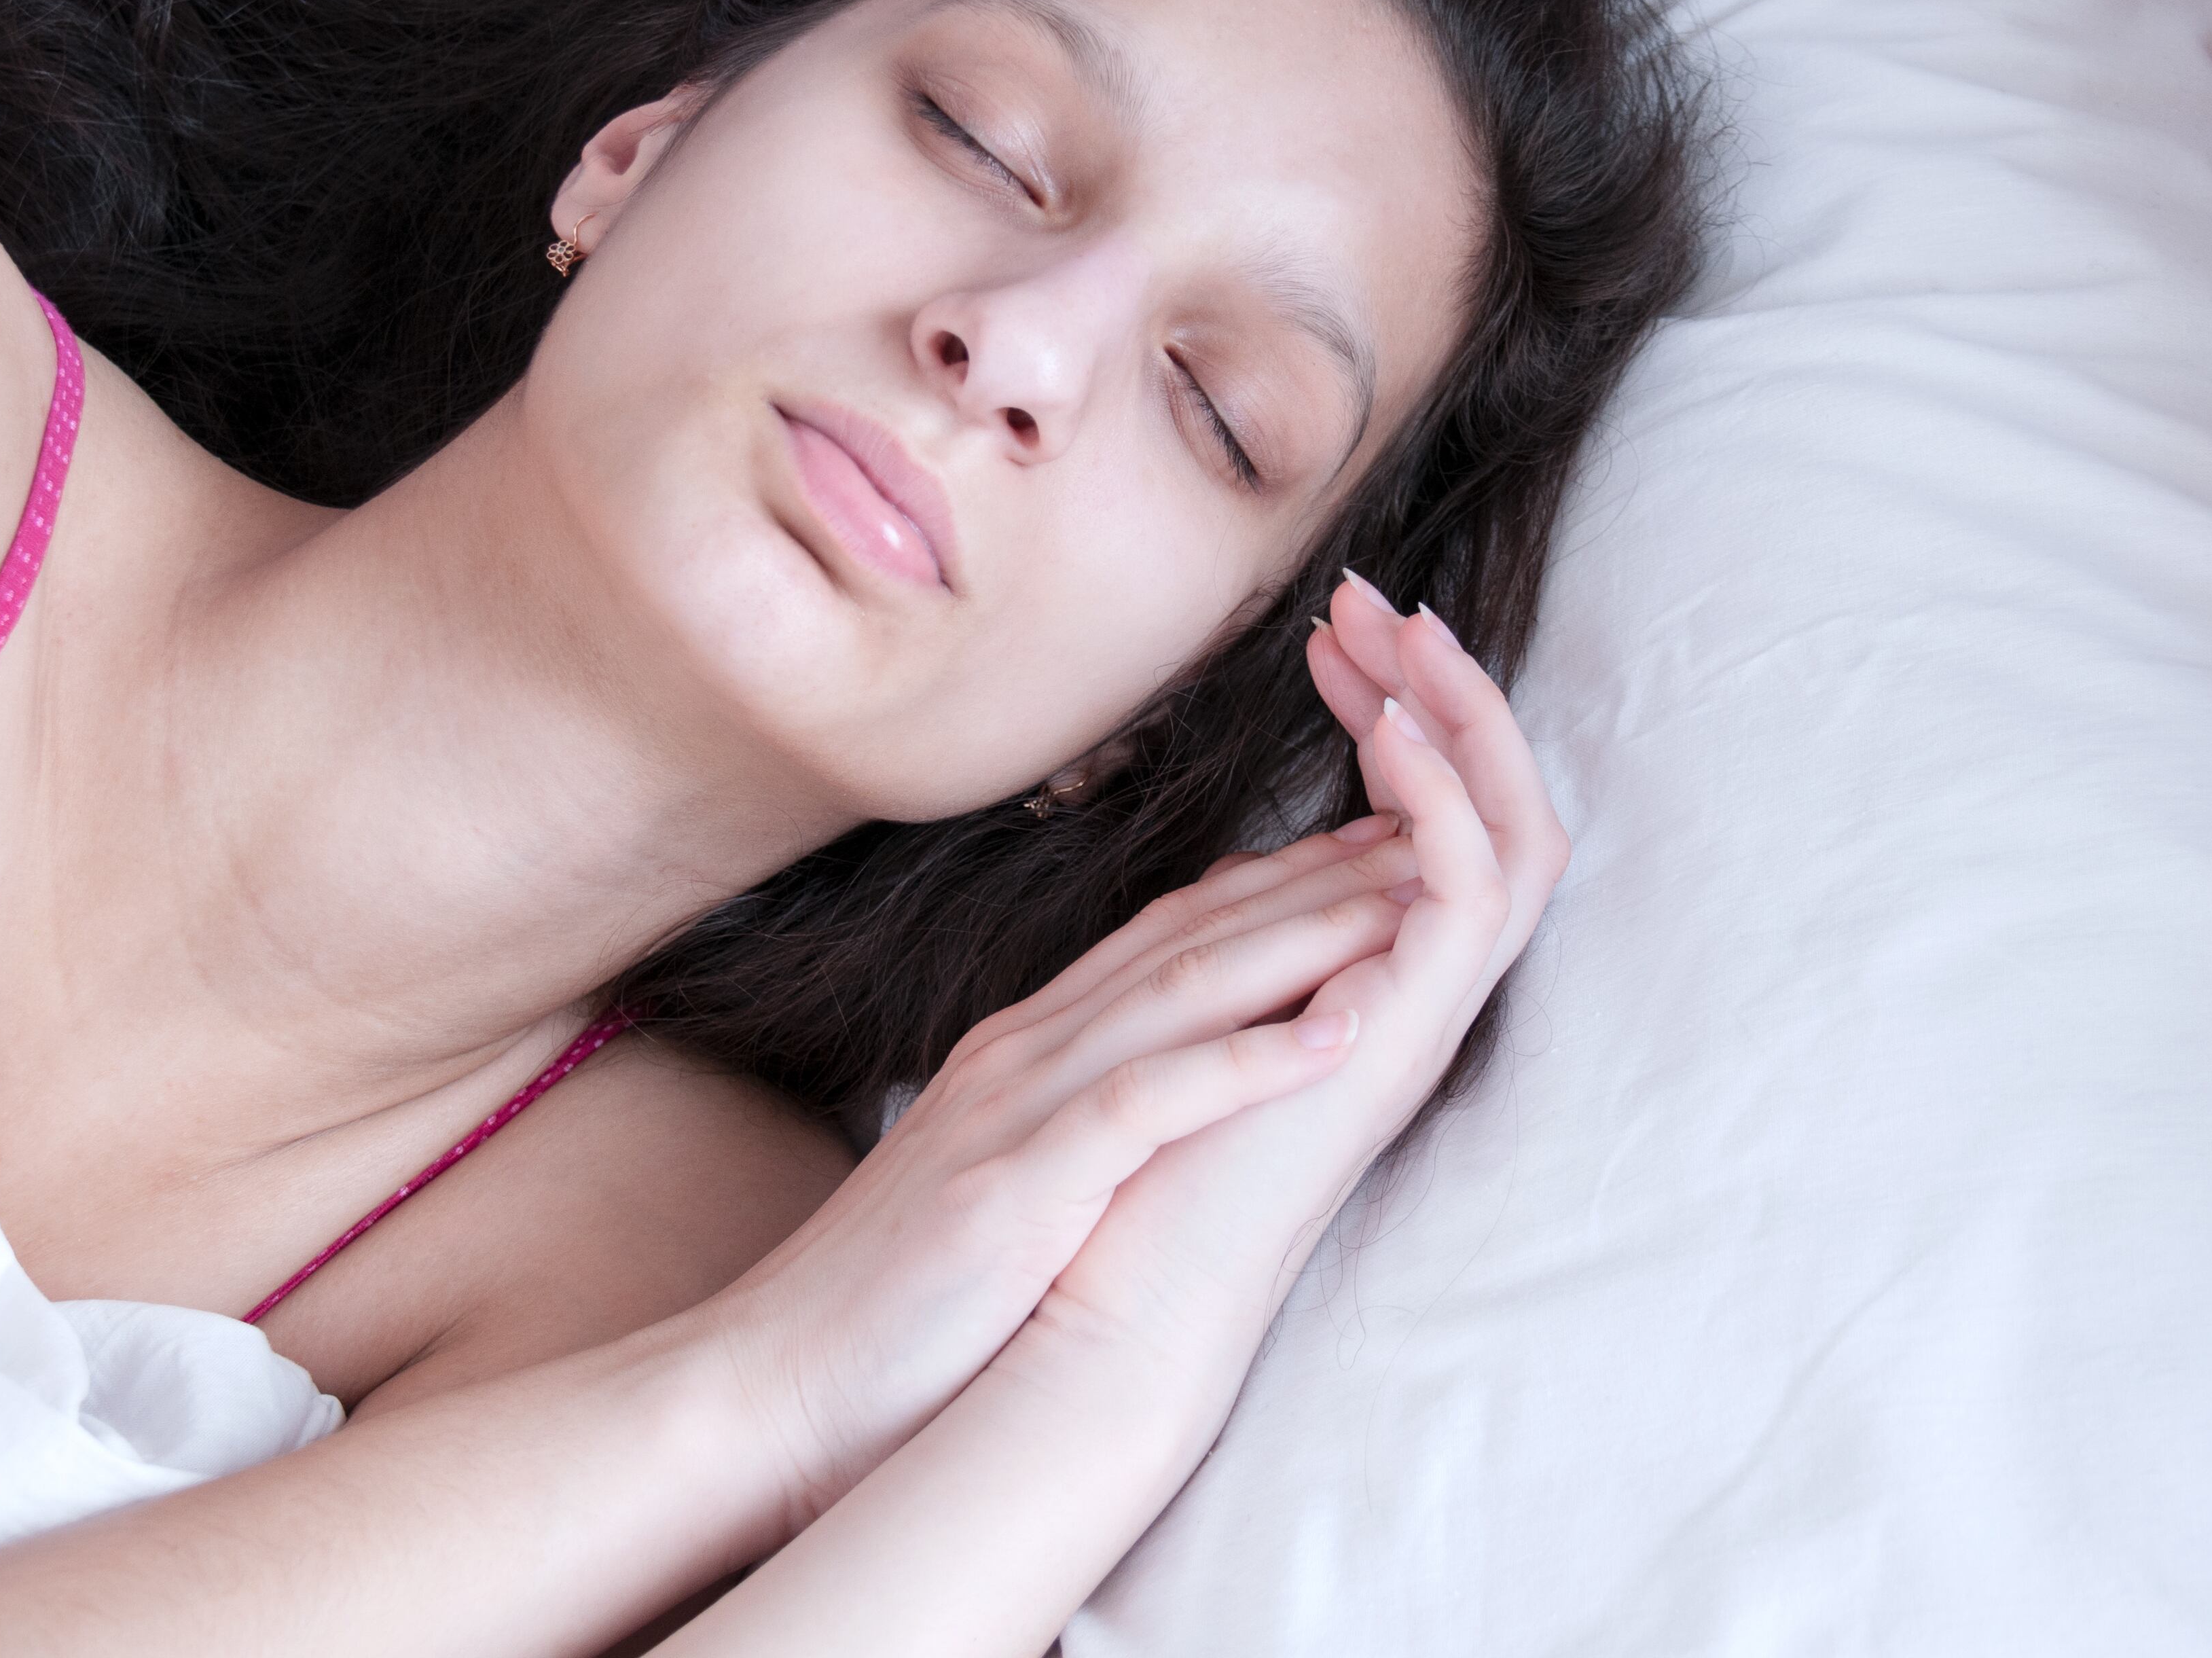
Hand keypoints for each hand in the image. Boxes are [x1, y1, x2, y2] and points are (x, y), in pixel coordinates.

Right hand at [701, 802, 1423, 1529]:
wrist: (777, 1384)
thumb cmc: (896, 1299)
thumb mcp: (999, 1175)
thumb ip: (1067, 1115)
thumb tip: (1151, 1092)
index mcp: (1025, 1050)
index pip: (1170, 934)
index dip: (1280, 880)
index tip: (1378, 843)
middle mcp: (1025, 1052)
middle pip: (1195, 933)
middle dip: (1321, 876)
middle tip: (1434, 827)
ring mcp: (1017, 1108)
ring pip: (1185, 988)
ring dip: (1309, 936)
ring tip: (1417, 895)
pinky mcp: (1018, 1184)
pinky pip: (1150, 1102)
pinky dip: (1248, 1063)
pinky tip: (1336, 1035)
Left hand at [1005, 573, 1569, 1385]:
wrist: (1098, 1305)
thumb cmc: (1123, 1176)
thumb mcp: (1183, 1009)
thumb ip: (1241, 937)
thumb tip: (1270, 855)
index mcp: (1360, 977)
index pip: (1422, 820)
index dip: (1395, 713)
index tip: (1330, 633)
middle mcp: (1408, 991)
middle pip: (1486, 810)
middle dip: (1442, 692)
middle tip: (1374, 601)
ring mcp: (1416, 1016)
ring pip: (1513, 836)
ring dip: (1463, 721)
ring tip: (1394, 631)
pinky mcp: (1402, 1038)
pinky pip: (1474, 895)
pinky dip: (1446, 800)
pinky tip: (1389, 726)